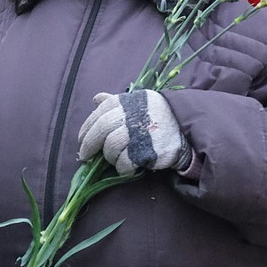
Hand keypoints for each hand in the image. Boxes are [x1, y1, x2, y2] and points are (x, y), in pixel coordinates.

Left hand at [77, 90, 192, 176]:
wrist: (184, 127)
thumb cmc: (157, 114)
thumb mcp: (138, 101)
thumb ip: (116, 101)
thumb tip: (96, 99)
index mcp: (125, 102)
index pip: (98, 114)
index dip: (86, 129)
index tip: (81, 140)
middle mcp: (130, 116)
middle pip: (101, 131)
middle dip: (89, 145)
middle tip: (85, 156)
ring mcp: (138, 134)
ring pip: (111, 148)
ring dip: (110, 157)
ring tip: (116, 159)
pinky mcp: (146, 151)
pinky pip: (124, 163)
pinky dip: (122, 168)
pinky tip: (126, 167)